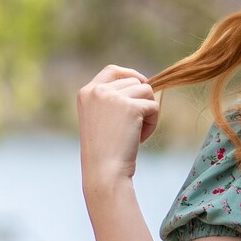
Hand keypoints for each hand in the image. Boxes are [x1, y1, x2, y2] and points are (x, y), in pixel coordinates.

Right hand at [77, 64, 160, 197]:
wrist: (104, 170)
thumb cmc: (104, 151)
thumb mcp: (101, 119)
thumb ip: (113, 100)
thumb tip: (144, 85)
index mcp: (86, 92)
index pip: (112, 71)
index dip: (130, 74)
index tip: (142, 84)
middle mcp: (97, 91)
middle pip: (135, 82)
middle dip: (141, 102)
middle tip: (135, 126)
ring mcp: (113, 97)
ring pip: (147, 92)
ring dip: (148, 112)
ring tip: (137, 133)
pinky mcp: (130, 107)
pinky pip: (153, 107)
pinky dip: (152, 123)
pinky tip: (141, 138)